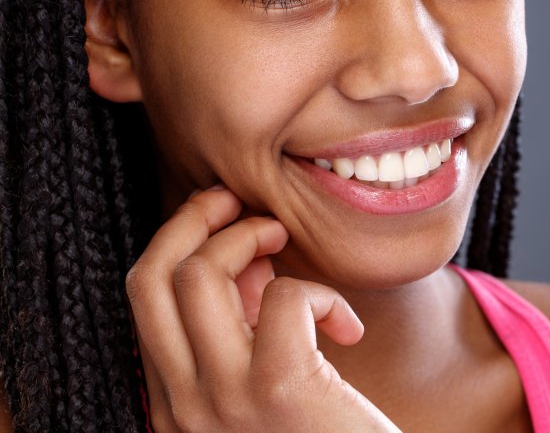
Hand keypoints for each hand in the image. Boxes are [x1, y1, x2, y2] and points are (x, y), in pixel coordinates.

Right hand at [126, 186, 398, 431]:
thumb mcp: (263, 382)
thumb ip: (239, 325)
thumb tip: (243, 256)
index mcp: (172, 402)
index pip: (142, 298)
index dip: (177, 241)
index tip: (220, 218)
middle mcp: (181, 406)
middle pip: (150, 277)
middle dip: (192, 219)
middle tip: (240, 203)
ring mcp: (224, 401)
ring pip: (199, 276)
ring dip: (248, 237)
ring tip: (288, 248)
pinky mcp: (280, 391)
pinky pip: (283, 298)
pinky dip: (319, 294)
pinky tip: (346, 329)